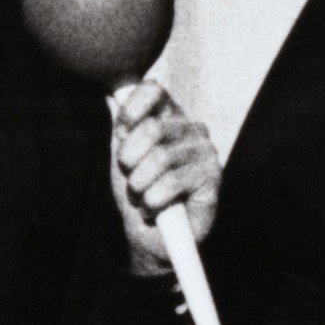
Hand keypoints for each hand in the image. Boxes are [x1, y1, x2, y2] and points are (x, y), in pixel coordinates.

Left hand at [107, 78, 219, 271]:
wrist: (149, 234)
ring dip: (139, 185)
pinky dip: (152, 201)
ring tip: (142, 197)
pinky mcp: (214, 176)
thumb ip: (122, 127)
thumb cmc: (138, 191)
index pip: (152, 90)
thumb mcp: (123, 155)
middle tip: (131, 179)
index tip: (121, 135)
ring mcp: (206, 151)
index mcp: (169, 116)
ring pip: (160, 158)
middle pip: (152, 129)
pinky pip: (172, 183)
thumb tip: (110, 97)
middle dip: (129, 160)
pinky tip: (153, 208)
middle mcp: (191, 128)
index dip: (130, 112)